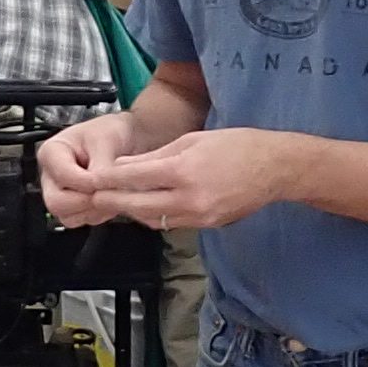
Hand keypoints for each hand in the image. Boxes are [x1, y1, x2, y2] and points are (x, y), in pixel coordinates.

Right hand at [38, 112, 141, 223]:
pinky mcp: (72, 206)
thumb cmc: (111, 133)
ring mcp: (60, 193)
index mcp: (52, 153)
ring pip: (68, 216)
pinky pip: (80, 220)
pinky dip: (97, 214)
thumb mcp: (106, 141)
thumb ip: (101, 166)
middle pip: (57, 203)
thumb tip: (98, 187)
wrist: (126, 140)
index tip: (105, 180)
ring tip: (110, 193)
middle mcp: (51, 176)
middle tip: (107, 193)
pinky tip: (108, 198)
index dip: (87, 183)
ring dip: (93, 210)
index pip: (63, 176)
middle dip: (86, 201)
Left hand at [95, 126, 307, 232]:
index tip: (92, 178)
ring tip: (116, 200)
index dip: (108, 179)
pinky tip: (145, 204)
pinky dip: (153, 214)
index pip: (134, 178)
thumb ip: (155, 156)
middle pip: (136, 205)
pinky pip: (169, 223)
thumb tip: (123, 165)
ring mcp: (197, 216)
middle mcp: (188, 198)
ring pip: (150, 218)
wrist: (275, 168)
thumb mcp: (191, 140)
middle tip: (93, 195)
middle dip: (112, 200)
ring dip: (131, 210)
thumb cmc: (237, 146)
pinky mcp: (205, 225)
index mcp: (183, 171)